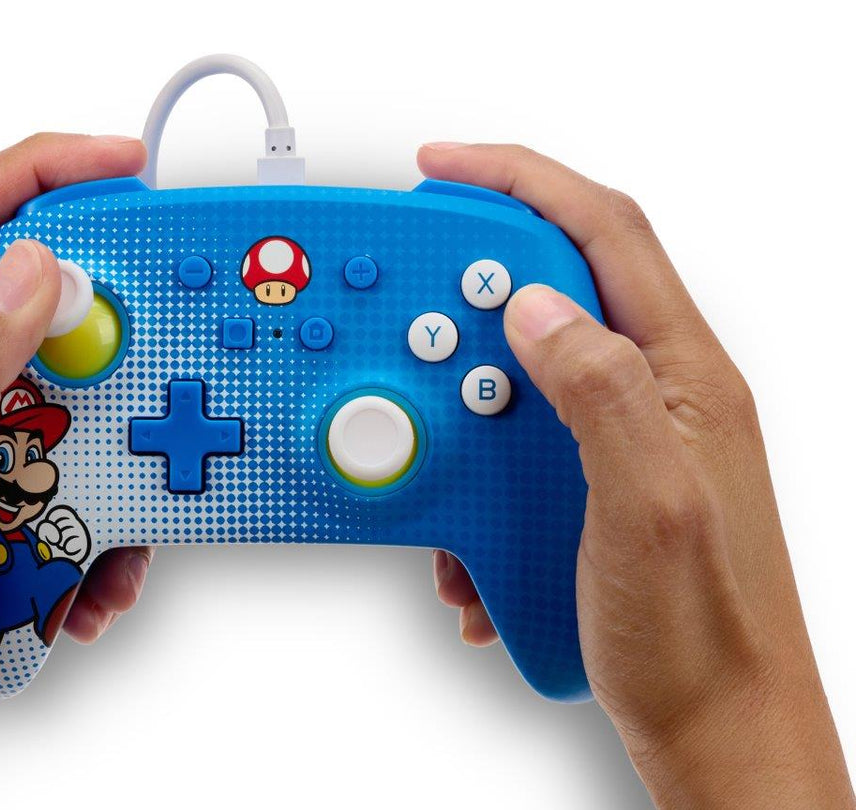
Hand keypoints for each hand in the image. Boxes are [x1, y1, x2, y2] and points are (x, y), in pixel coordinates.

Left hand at [0, 133, 152, 806]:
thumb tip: (31, 272)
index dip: (42, 174)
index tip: (124, 168)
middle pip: (40, 322)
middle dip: (112, 341)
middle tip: (167, 362)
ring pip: (70, 421)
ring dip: (112, 467)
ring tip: (120, 524)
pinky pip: (70, 502)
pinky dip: (99, 539)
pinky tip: (92, 583)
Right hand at [419, 142, 854, 806]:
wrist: (714, 734)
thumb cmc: (700, 636)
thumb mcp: (647, 507)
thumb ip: (598, 393)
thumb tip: (533, 307)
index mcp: (683, 377)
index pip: (602, 232)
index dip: (519, 181)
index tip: (439, 169)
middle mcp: (654, 396)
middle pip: (550, 292)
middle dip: (464, 301)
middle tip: (406, 330)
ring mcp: (620, 442)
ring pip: (517, 379)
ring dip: (457, 415)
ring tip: (430, 471)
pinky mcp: (588, 489)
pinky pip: (511, 452)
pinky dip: (468, 483)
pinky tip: (461, 544)